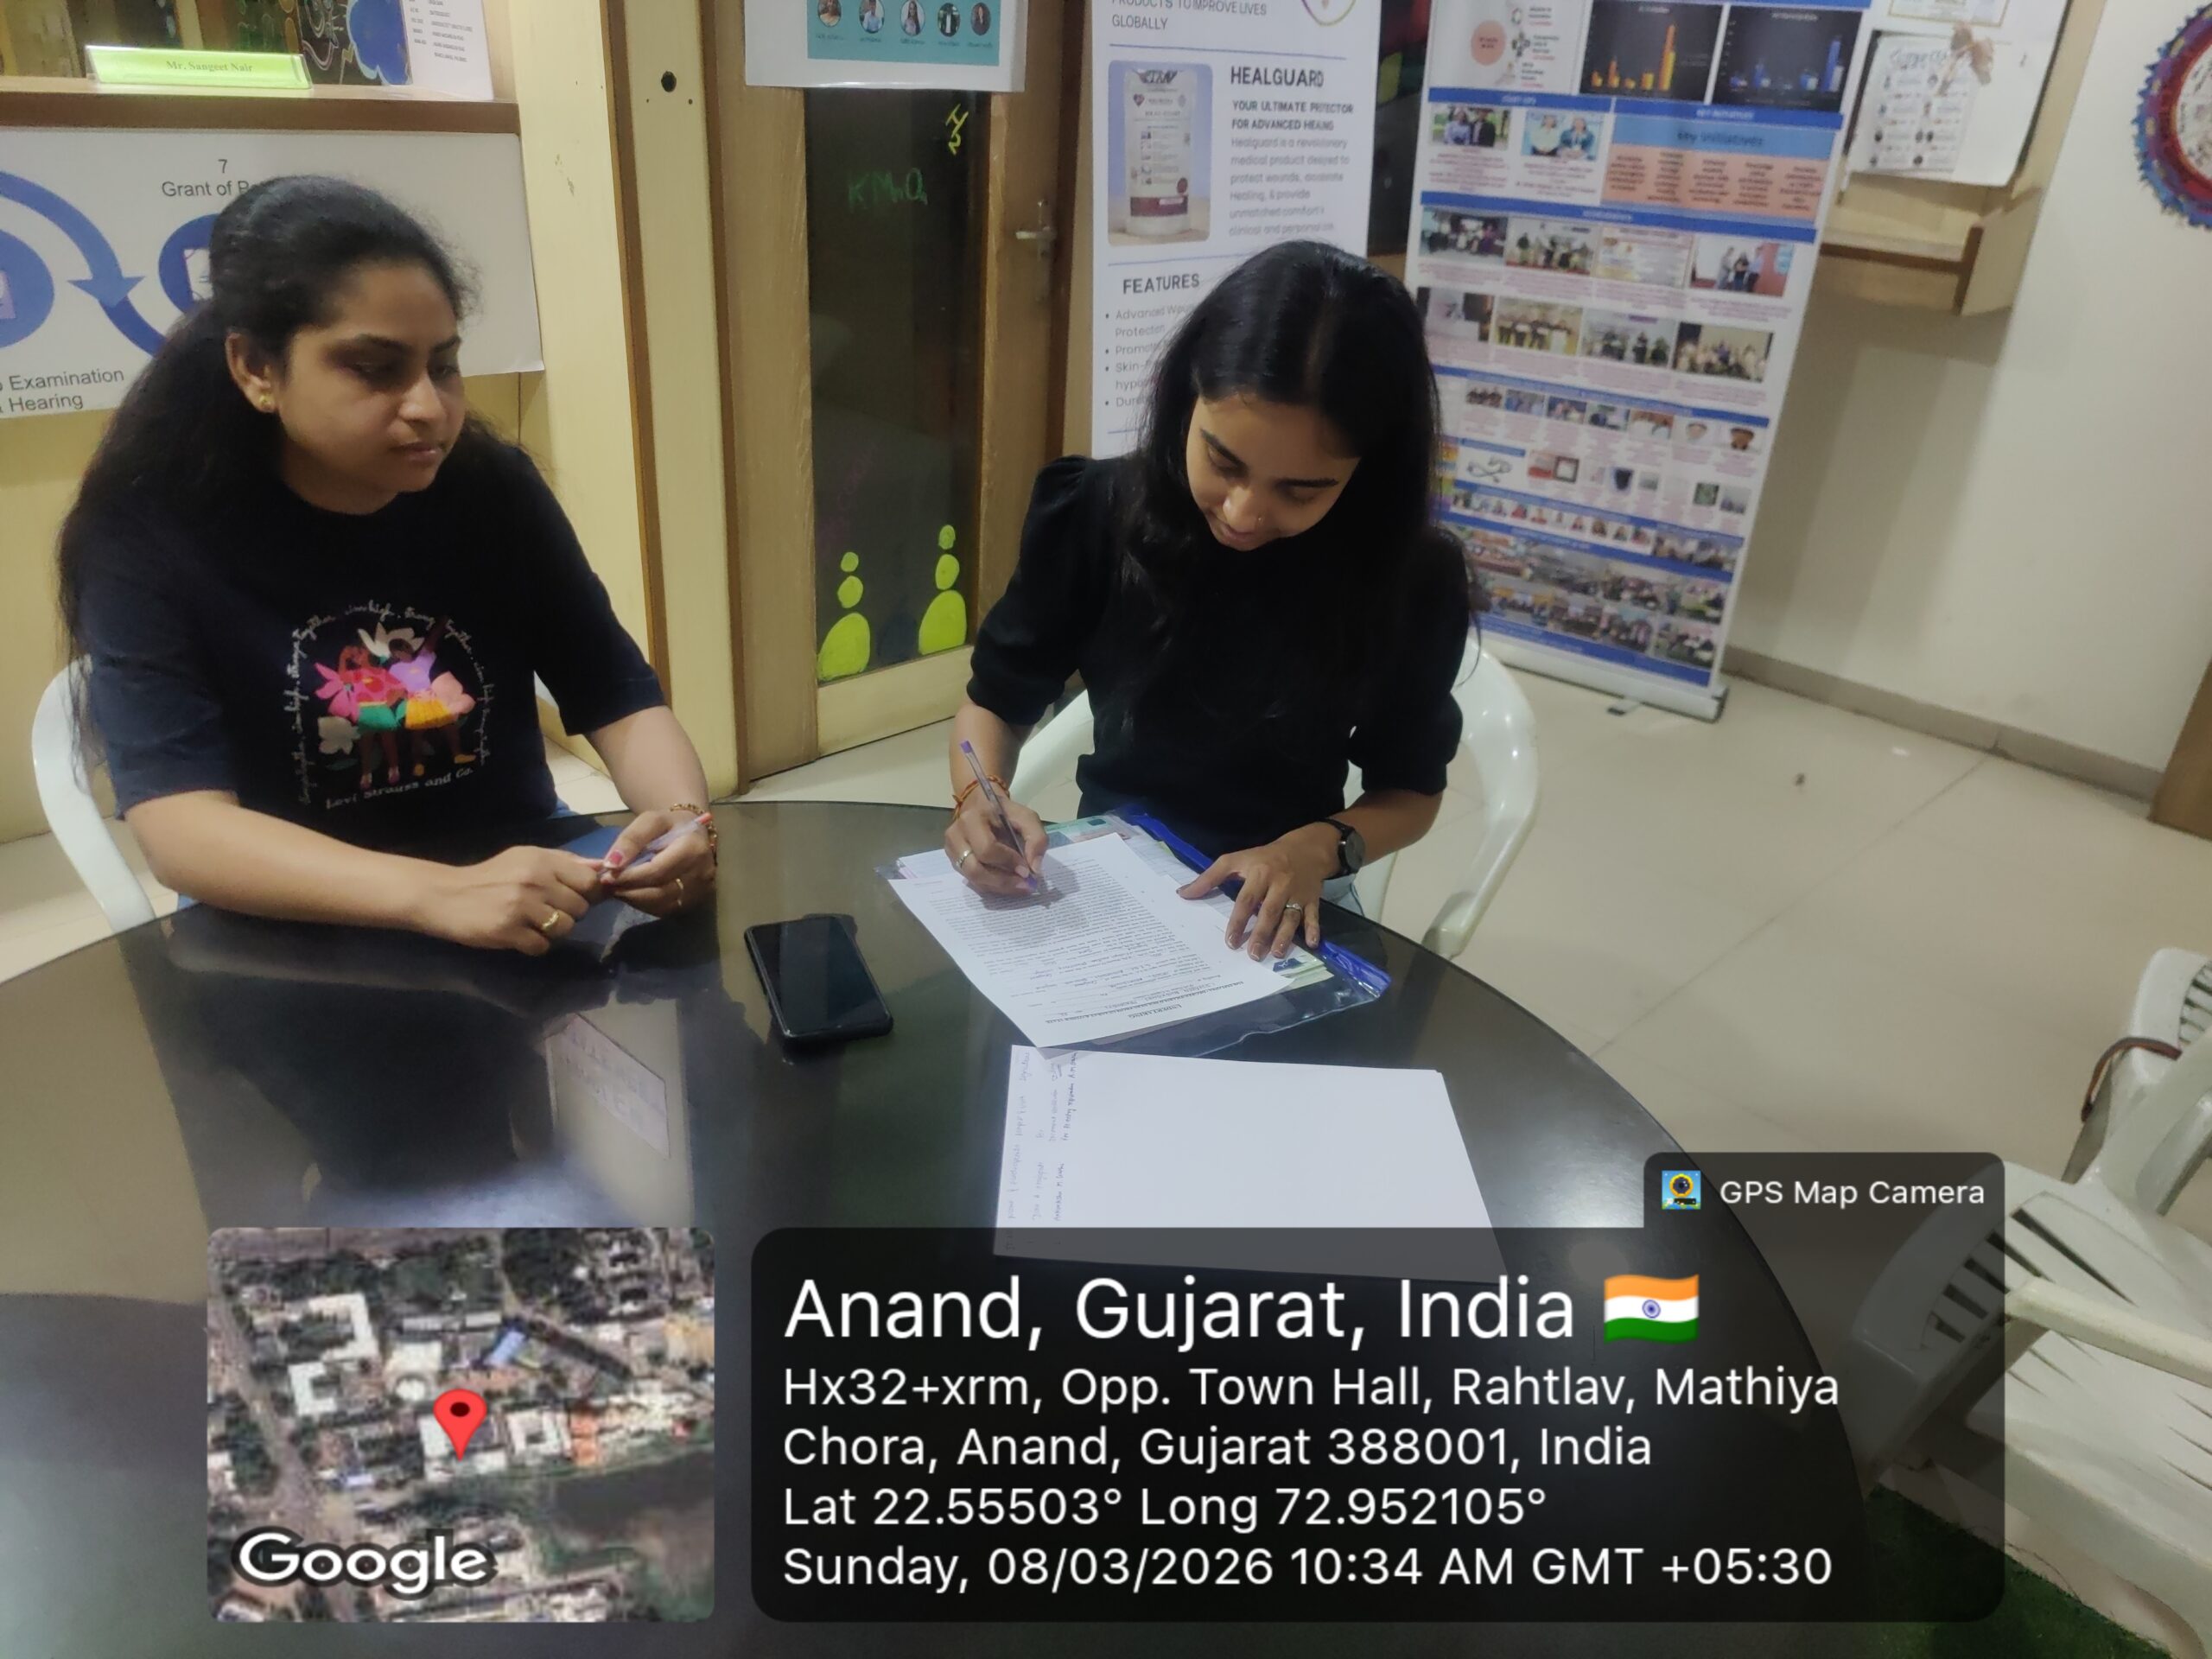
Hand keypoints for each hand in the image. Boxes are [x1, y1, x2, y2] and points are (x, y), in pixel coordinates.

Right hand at [416, 846, 602, 954]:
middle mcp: (535, 881)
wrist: (445, 895)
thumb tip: (603, 867)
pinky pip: (542, 946)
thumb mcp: (526, 858)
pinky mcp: (509, 931)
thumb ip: (565, 862)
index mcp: (542, 861)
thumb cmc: (491, 876)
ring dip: (553, 931)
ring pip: (565, 929)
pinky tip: (520, 935)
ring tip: (532, 924)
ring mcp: (522, 907)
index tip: (575, 897)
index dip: (588, 893)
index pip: (589, 881)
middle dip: (569, 913)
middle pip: (580, 908)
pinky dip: (535, 945)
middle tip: (546, 911)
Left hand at [598, 809, 718, 917]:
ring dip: (634, 900)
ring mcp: (700, 892)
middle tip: (607, 885)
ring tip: (617, 889)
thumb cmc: (670, 825)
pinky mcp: (694, 902)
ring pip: (661, 905)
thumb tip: (611, 864)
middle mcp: (701, 874)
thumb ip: (631, 839)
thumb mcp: (650, 821)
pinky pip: (665, 910)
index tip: (606, 875)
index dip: (630, 876)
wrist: (694, 834)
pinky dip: (644, 905)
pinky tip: (632, 894)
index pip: (657, 871)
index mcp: (693, 849)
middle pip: (660, 892)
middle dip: (629, 890)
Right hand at [945, 793, 1046, 896]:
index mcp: (972, 819)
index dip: (1008, 862)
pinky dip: (991, 885)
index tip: (1027, 870)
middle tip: (1024, 885)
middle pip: (975, 869)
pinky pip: (971, 880)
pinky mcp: (953, 861)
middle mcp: (956, 835)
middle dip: (1002, 881)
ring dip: (998, 886)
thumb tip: (1034, 868)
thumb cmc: (1005, 812)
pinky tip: (1006, 881)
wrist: (981, 806)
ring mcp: (951, 849)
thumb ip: (1036, 839)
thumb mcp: (1026, 817)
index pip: (987, 849)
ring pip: (973, 879)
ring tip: (1018, 885)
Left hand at [1178, 824, 1338, 958]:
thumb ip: (1209, 877)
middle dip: (1261, 933)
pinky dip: (1314, 929)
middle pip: (1270, 911)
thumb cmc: (1264, 857)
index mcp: (1259, 873)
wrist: (1306, 848)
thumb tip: (1182, 894)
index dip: (1238, 920)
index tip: (1230, 941)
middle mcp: (1279, 883)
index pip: (1247, 899)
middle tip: (1252, 954)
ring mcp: (1298, 892)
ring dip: (1285, 936)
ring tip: (1276, 954)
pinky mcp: (1313, 898)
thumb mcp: (1236, 859)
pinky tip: (1311, 944)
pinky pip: (1314, 915)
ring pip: (1291, 916)